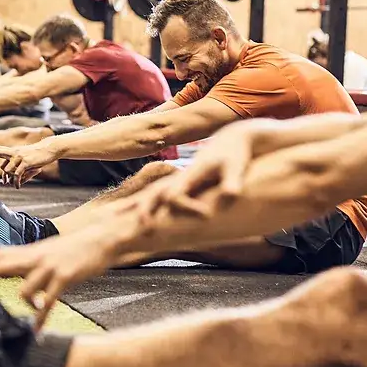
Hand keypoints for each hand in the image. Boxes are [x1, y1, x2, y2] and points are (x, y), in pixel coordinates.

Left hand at [0, 141, 59, 187]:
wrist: (50, 149)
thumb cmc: (38, 156)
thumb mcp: (27, 162)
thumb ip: (18, 170)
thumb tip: (11, 181)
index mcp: (13, 151)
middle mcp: (14, 152)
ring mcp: (19, 156)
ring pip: (8, 170)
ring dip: (9, 179)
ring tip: (13, 185)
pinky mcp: (25, 162)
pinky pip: (17, 174)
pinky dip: (16, 181)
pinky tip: (17, 186)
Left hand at [0, 231, 113, 330]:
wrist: (101, 239)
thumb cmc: (74, 249)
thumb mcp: (46, 252)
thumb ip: (27, 262)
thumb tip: (6, 272)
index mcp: (30, 252)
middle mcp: (36, 257)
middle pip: (0, 265)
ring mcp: (49, 267)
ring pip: (25, 288)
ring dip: (26, 303)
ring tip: (33, 311)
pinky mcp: (64, 277)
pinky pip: (48, 301)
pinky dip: (42, 316)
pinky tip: (38, 328)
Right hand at [138, 123, 255, 218]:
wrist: (230, 139)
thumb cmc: (235, 154)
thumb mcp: (236, 167)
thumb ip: (232, 182)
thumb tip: (231, 196)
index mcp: (192, 174)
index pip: (176, 194)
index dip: (185, 208)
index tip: (207, 216)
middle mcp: (181, 177)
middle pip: (154, 193)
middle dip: (145, 209)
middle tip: (142, 228)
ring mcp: (179, 179)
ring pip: (152, 193)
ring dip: (140, 207)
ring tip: (130, 225)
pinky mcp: (183, 182)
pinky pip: (159, 194)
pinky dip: (146, 204)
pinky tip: (137, 215)